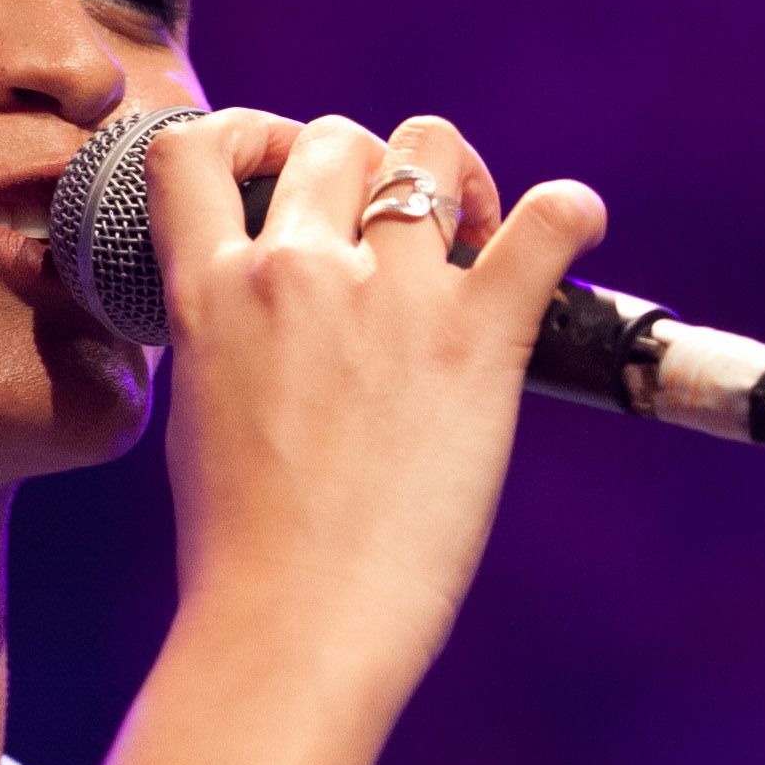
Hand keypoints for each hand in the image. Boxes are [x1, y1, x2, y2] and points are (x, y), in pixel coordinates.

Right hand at [146, 109, 605, 687]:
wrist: (293, 626)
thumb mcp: (200, 413)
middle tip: (400, 233)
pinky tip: (573, 226)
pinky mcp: (477, 335)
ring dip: (454, 177)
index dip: (244, 138)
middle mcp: (295, 272)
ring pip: (426, 148)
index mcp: (213, 294)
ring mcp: (389, 296)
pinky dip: (569, 211)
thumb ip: (228, 333)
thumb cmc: (243, 551)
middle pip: (333, 139)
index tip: (280, 172)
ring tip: (472, 232)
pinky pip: (546, 222)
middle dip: (367, 169)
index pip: (191, 150)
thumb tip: (270, 302)